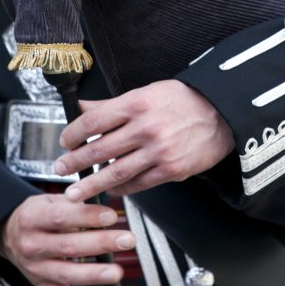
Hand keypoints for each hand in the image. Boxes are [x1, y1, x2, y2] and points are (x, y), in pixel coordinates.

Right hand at [0, 194, 134, 285]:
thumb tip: (104, 210)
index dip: (87, 217)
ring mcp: (36, 268)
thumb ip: (74, 204)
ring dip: (93, 275)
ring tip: (117, 272)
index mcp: (33, 219)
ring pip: (66, 274)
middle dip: (100, 243)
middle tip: (127, 240)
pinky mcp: (41, 284)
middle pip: (68, 246)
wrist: (8, 234)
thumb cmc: (36, 215)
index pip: (62, 218)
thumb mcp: (49, 200)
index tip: (111, 216)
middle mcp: (32, 245)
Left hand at [55, 79, 234, 200]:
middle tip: (60, 170)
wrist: (223, 114)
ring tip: (75, 192)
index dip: (72, 134)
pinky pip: (138, 184)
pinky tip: (111, 190)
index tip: (65, 141)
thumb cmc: (185, 101)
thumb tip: (83, 108)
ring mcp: (159, 151)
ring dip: (91, 184)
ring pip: (115, 173)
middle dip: (74, 163)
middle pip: (98, 150)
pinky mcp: (171, 169)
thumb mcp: (148, 92)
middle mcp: (146, 128)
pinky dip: (122, 189)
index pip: (92, 121)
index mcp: (136, 104)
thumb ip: (113, 104)